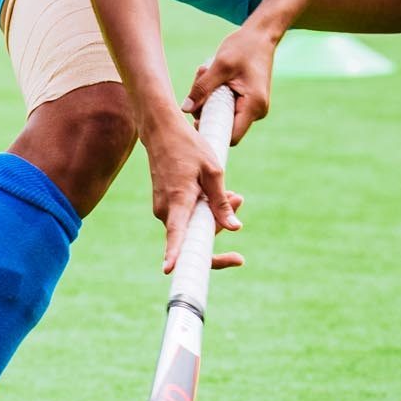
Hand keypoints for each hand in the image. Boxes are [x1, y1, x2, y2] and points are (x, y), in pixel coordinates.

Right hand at [145, 113, 244, 274]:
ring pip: (192, 226)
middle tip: (239, 199)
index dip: (175, 254)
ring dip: (213, 216)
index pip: (176, 233)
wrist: (161, 130)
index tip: (170, 270)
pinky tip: (215, 193)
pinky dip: (202, 210)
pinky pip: (186, 217)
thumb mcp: (213, 171)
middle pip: (195, 236)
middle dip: (219, 227)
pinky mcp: (165, 205)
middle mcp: (166, 209)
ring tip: (233, 194)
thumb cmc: (188, 146)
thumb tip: (234, 229)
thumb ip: (222, 202)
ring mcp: (162, 208)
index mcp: (178, 200)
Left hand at [185, 23, 276, 144]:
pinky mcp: (247, 99)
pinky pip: (225, 103)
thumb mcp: (219, 66)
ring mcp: (252, 106)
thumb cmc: (243, 47)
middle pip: (223, 123)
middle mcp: (257, 111)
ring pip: (222, 112)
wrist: (260, 35)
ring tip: (204, 72)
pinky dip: (214, 92)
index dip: (211, 133)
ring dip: (207, 96)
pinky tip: (210, 73)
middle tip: (198, 82)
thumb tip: (185, 109)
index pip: (231, 136)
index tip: (193, 120)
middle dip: (205, 107)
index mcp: (254, 106)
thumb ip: (202, 88)